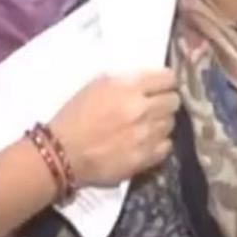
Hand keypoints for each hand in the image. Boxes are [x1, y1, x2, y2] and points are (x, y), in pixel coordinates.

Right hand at [50, 70, 179, 186]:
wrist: (62, 152)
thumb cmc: (75, 114)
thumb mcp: (98, 84)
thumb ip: (128, 80)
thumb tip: (151, 81)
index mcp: (129, 86)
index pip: (168, 78)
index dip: (166, 82)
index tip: (161, 86)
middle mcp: (142, 108)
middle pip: (174, 101)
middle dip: (165, 102)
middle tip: (154, 106)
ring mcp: (145, 135)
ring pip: (171, 123)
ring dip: (161, 123)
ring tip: (146, 125)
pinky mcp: (144, 158)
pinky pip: (166, 146)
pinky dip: (158, 143)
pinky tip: (145, 142)